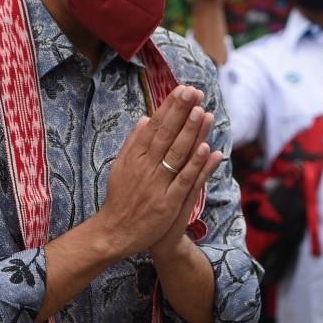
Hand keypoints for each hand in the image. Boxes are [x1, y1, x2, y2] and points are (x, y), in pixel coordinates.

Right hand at [96, 86, 213, 258]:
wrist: (116, 232)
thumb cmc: (120, 198)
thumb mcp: (121, 166)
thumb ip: (133, 143)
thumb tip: (144, 118)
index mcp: (135, 157)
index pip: (155, 126)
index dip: (169, 107)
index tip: (182, 90)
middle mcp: (145, 167)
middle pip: (166, 135)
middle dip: (181, 112)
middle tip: (194, 91)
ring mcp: (158, 185)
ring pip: (177, 154)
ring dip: (190, 132)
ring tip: (202, 111)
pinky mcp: (168, 203)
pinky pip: (184, 180)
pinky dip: (195, 165)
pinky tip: (207, 148)